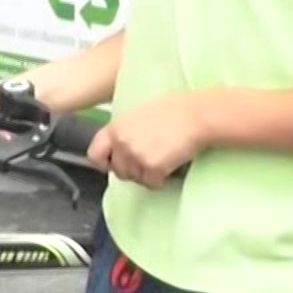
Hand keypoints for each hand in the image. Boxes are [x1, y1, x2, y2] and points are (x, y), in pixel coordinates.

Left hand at [88, 93, 207, 190]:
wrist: (197, 116)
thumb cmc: (175, 109)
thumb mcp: (139, 113)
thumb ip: (125, 130)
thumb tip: (120, 144)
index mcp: (116, 127)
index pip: (95, 153)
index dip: (105, 161)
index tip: (113, 163)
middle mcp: (122, 143)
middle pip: (118, 170)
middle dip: (132, 169)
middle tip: (148, 160)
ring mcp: (136, 157)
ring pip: (136, 179)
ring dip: (147, 174)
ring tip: (162, 159)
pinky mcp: (153, 169)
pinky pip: (152, 183)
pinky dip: (161, 179)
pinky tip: (170, 166)